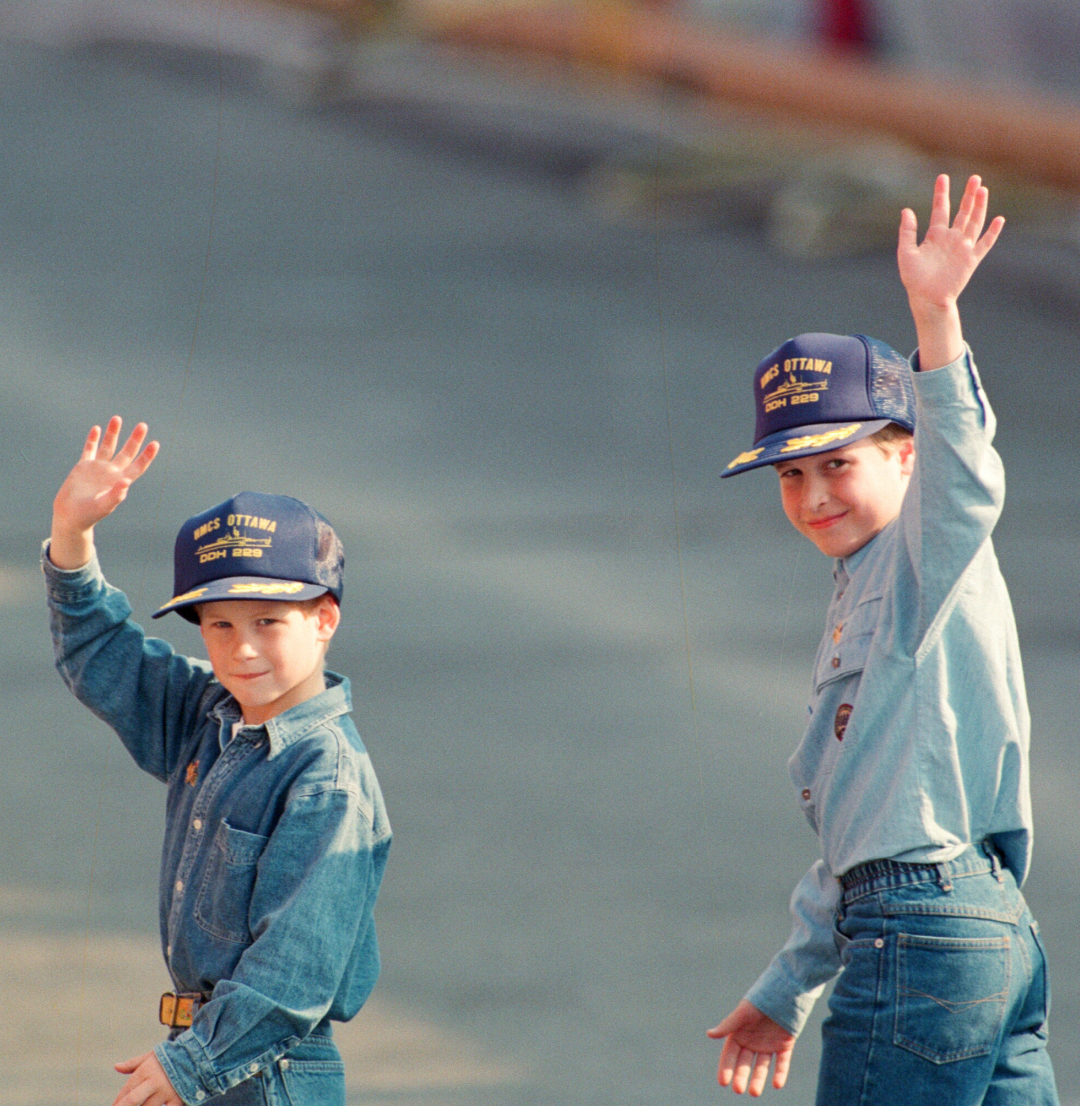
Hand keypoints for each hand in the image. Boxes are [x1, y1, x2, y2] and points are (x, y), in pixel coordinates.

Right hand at [50, 416, 158, 568]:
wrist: (70, 516)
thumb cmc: (89, 515)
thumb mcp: (103, 506)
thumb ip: (115, 495)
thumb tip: (126, 482)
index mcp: (120, 482)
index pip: (138, 466)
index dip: (147, 456)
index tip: (155, 443)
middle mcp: (112, 473)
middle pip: (127, 452)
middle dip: (135, 439)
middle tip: (143, 425)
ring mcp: (98, 468)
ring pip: (108, 447)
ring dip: (113, 433)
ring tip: (117, 418)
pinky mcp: (83, 466)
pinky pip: (90, 449)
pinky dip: (93, 439)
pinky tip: (97, 428)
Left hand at [112, 1051, 182, 1105]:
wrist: (196, 1054)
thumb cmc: (170, 1056)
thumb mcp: (151, 1056)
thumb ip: (133, 1063)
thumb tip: (116, 1066)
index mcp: (146, 1070)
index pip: (127, 1089)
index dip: (118, 1101)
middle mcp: (154, 1082)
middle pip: (132, 1100)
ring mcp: (166, 1091)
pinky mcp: (178, 1099)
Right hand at [707, 1000, 795, 1095]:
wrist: (786, 990)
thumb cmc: (761, 998)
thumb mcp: (744, 1012)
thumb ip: (729, 1025)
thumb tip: (709, 1034)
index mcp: (740, 1032)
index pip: (730, 1054)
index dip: (726, 1067)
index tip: (723, 1082)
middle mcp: (752, 1040)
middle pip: (745, 1062)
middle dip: (741, 1076)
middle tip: (738, 1090)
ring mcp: (768, 1044)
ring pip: (762, 1065)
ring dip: (759, 1078)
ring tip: (754, 1092)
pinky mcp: (784, 1045)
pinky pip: (782, 1062)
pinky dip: (780, 1073)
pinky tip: (777, 1084)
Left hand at [897, 173, 1003, 370]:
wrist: (927, 299)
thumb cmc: (914, 279)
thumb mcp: (906, 252)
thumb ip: (907, 232)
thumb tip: (906, 210)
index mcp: (935, 236)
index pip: (940, 209)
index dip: (941, 194)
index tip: (942, 177)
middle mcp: (951, 239)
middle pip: (962, 212)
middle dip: (968, 195)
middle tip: (974, 177)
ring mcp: (963, 248)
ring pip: (974, 222)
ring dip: (979, 206)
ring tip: (983, 190)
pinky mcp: (971, 259)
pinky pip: (985, 243)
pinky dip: (992, 232)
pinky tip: (998, 219)